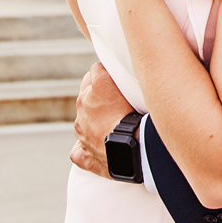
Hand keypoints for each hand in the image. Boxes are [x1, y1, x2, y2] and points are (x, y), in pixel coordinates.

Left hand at [71, 62, 131, 177]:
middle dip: (98, 96)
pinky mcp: (84, 153)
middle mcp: (84, 105)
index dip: (107, 75)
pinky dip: (86, 149)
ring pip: (83, 119)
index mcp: (96, 86)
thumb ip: (130, 76)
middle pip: (86, 93)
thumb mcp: (140, 84)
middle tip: (118, 102)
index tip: (117, 80)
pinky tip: (98, 149)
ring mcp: (82, 130)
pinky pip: (79, 151)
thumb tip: (132, 69)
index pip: (96, 71)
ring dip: (94, 120)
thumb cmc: (142, 116)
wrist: (135, 148)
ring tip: (115, 125)